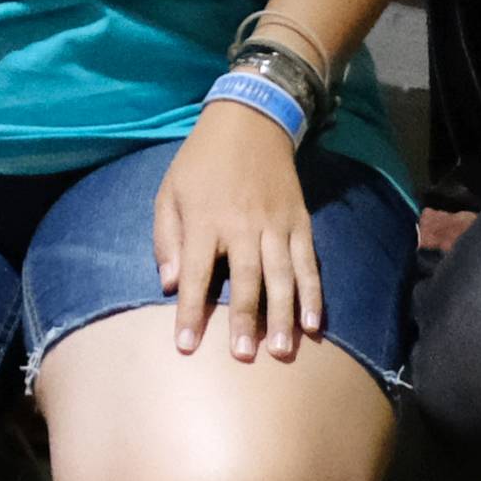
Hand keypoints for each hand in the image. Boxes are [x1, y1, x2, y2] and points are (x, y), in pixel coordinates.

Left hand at [154, 106, 323, 363]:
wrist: (249, 123)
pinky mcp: (301, 223)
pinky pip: (309, 264)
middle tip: (243, 358)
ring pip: (282, 277)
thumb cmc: (200, 164)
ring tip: (281, 351)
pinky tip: (313, 324)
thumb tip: (167, 283)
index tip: (186, 346)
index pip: (195, 273)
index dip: (190, 311)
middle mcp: (243, 225)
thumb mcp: (168, 192)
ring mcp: (276, 225)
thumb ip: (166, 239)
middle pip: (246, 280)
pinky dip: (312, 294)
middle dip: (245, 320)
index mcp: (205, 219)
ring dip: (283, 316)